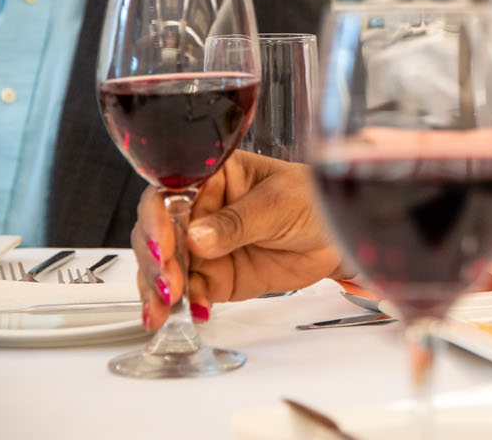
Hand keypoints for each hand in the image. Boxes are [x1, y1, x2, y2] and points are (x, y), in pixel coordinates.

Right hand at [133, 152, 343, 329]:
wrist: (336, 238)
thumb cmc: (312, 201)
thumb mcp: (279, 204)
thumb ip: (238, 222)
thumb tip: (197, 237)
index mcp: (212, 177)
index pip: (170, 193)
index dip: (157, 218)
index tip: (162, 245)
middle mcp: (199, 210)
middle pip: (158, 233)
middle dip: (155, 261)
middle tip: (168, 284)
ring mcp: (202, 247)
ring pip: (164, 267)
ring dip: (159, 290)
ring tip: (165, 309)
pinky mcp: (212, 277)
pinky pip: (188, 292)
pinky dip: (184, 306)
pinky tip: (193, 313)